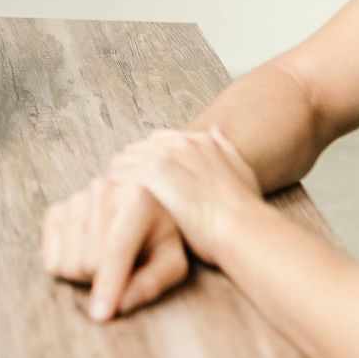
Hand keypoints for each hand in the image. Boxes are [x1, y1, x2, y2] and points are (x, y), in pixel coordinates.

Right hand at [41, 176, 191, 322]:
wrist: (135, 212)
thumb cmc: (156, 242)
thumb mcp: (171, 263)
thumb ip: (152, 283)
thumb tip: (120, 305)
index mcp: (137, 199)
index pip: (116, 249)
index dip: (108, 285)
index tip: (101, 316)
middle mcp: (102, 191)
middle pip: (89, 262)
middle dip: (104, 281)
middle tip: (122, 272)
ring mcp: (74, 200)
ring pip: (69, 264)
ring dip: (86, 277)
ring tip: (105, 262)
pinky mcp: (54, 212)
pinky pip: (50, 260)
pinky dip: (67, 269)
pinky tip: (86, 255)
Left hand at [107, 127, 262, 267]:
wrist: (243, 228)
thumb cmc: (245, 210)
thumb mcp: (242, 170)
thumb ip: (225, 148)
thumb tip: (215, 128)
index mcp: (197, 141)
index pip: (155, 142)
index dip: (145, 164)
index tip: (142, 186)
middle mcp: (179, 143)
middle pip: (134, 150)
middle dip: (127, 172)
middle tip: (122, 200)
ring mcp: (165, 156)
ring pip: (122, 163)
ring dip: (116, 183)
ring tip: (114, 208)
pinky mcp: (152, 174)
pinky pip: (119, 177)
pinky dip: (114, 193)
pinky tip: (114, 212)